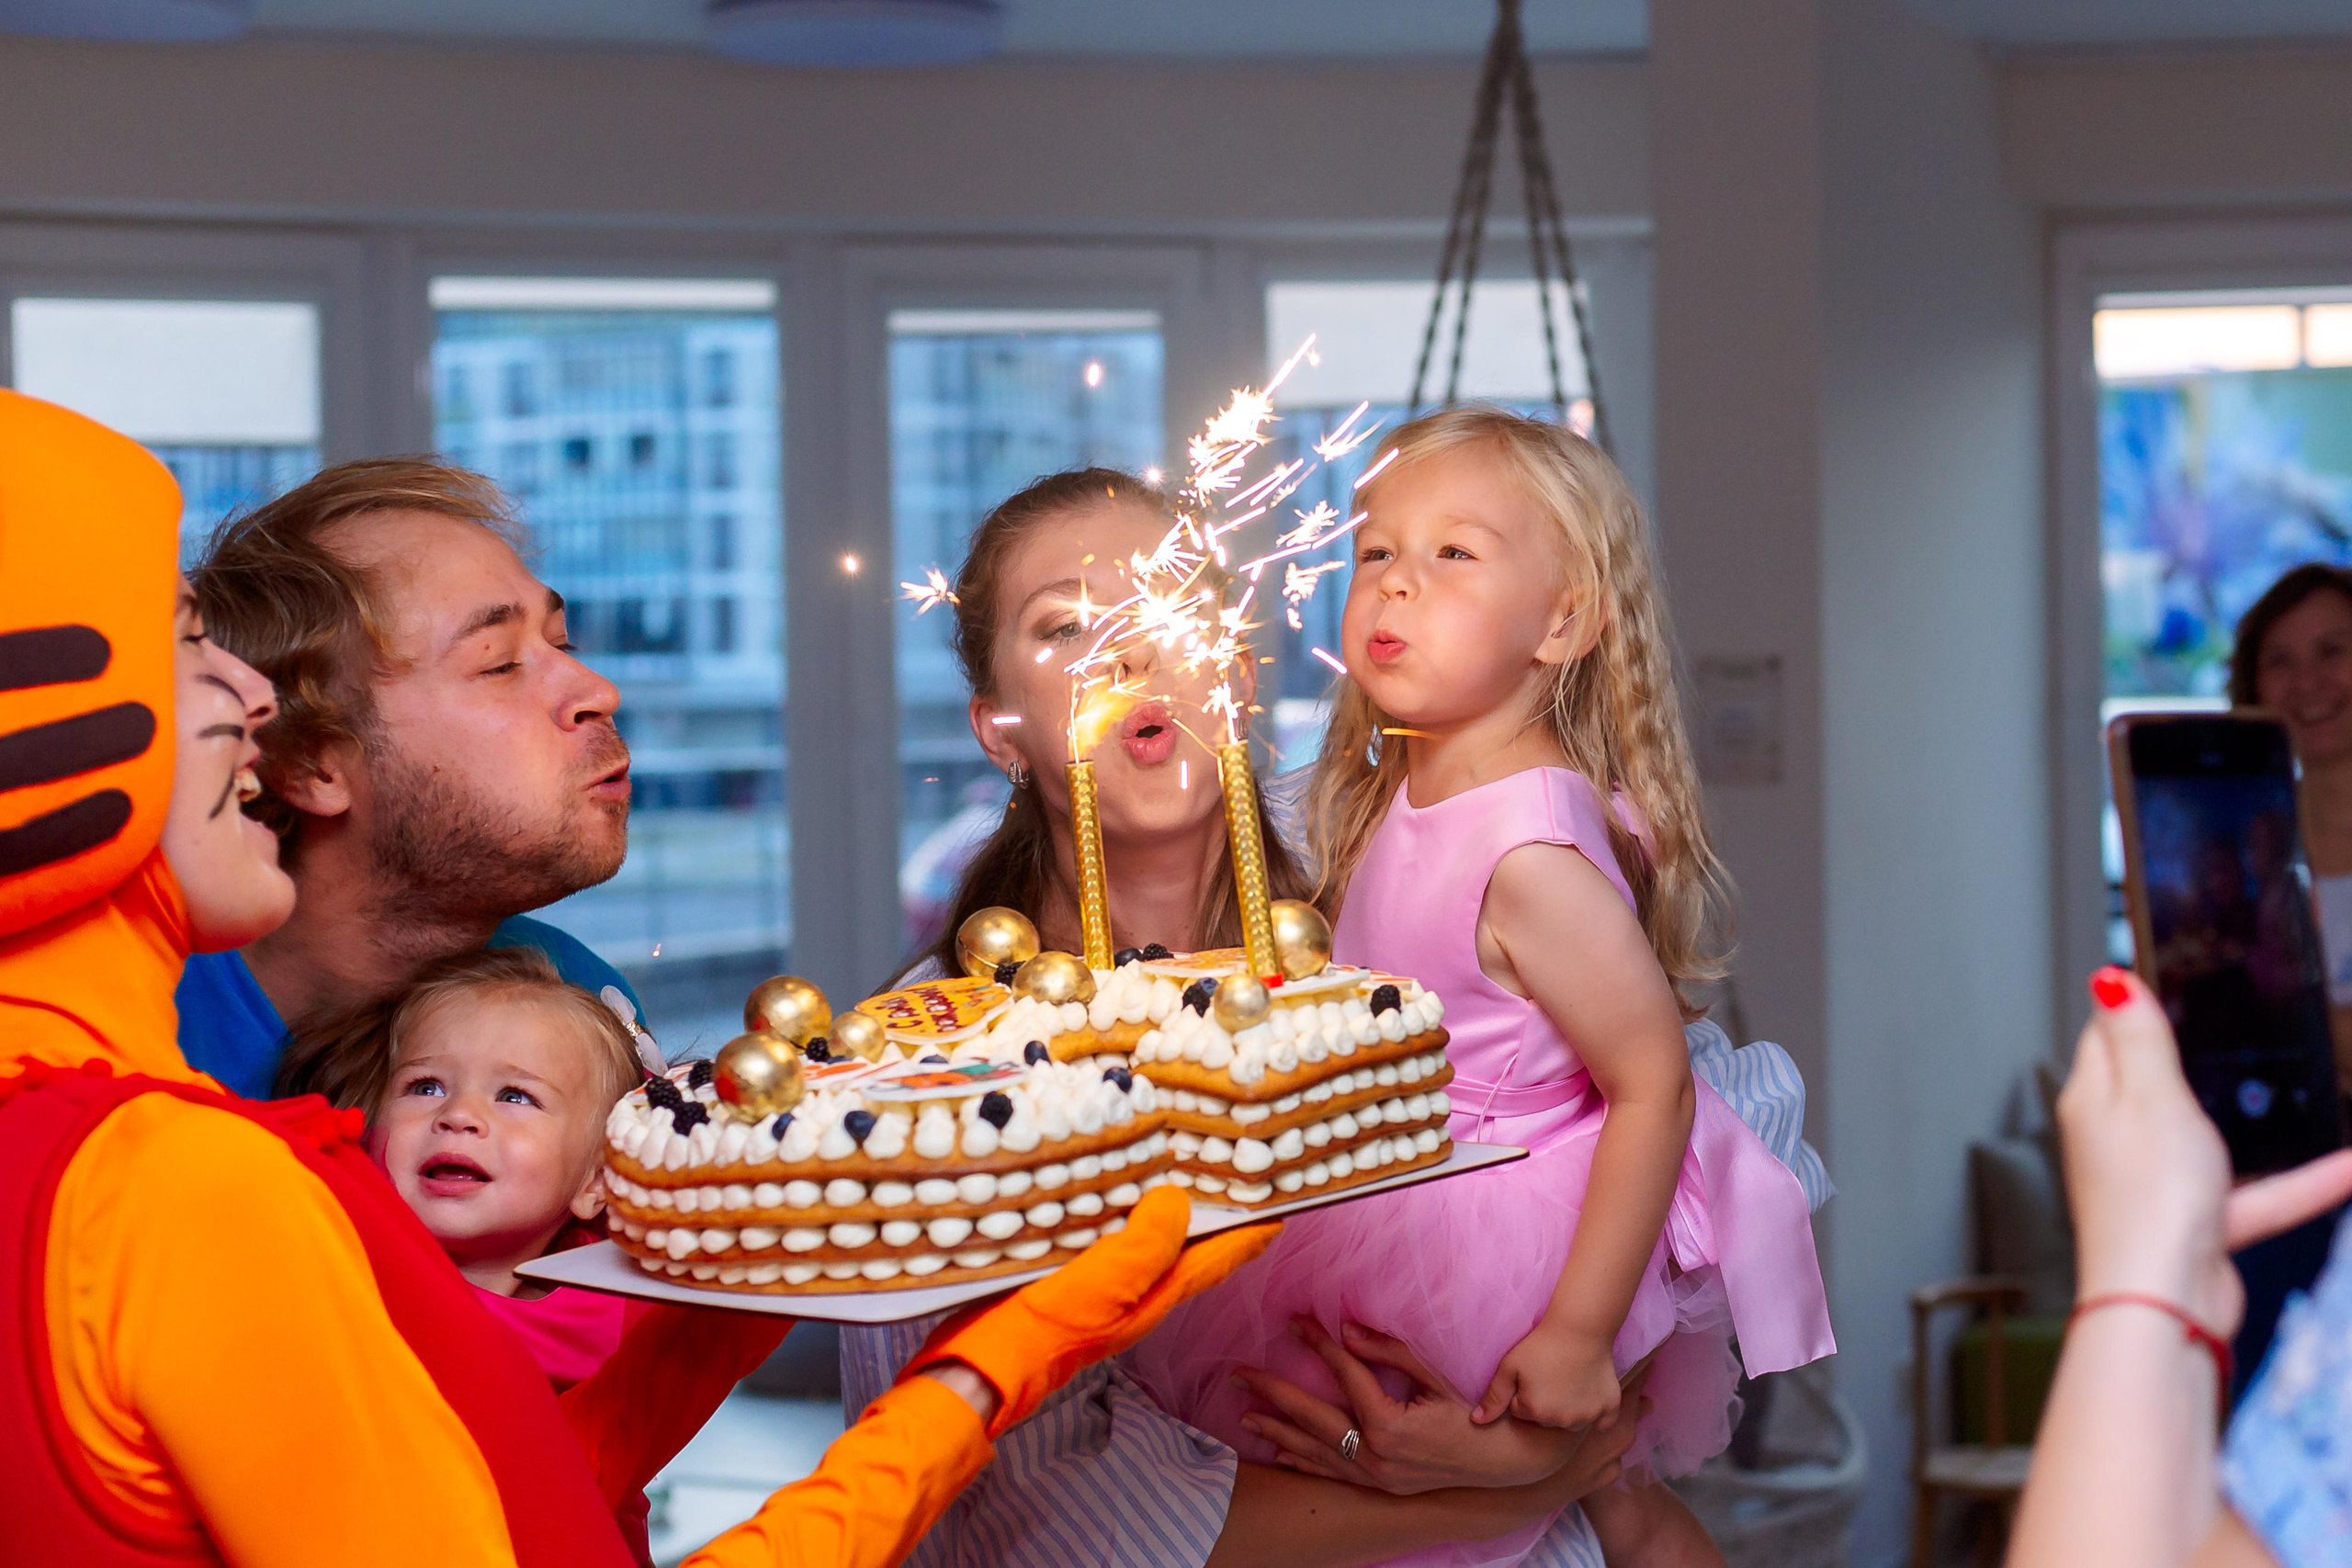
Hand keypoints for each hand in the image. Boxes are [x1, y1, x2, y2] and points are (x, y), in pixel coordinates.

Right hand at [899, 1188, 1278, 1436]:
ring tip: (1182, 1181)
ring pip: (1149, 1250)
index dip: (1248, 1234)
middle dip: (1216, 1220)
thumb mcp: (1095, 1287)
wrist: (972, 1377)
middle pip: (1188, 1255)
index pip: (1213, 1261)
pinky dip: (1122, 1222)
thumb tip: (1180, 1205)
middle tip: (1235, 1178)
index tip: (1279, 1205)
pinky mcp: (1063, 1289)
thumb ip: (1141, 1249)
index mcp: (1149, 1299)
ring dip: (1170, 1218)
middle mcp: (1132, 1300)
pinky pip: (1109, 1248)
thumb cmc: (1035, 1334)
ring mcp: (1097, 1298)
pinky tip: (1110, 1203)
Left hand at [1234, 1318, 1646, 1495]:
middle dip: (1272, 1394)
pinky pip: (1331, 1475)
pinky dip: (1303, 1463)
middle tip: (1238, 1375)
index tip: (1295, 1322)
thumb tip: (1347, 1330)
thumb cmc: (1470, 1414)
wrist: (1498, 1463)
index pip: (1344, 1375)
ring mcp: (1375, 1476)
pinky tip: (1279, 1455)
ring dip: (1276, 1432)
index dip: (1318, 1345)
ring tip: (1244, 1417)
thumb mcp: (1433, 1377)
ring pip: (1314, 1451)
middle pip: (1312, 1419)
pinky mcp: (1378, 1487)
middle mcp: (1376, 1456)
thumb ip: (1389, 1353)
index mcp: (1389, 1424)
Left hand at [1472, 1319, 1618, 1429]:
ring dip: (1568, 1408)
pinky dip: (1597, 1413)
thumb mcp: (1510, 1366)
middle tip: (1549, 1373)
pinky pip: (1602, 1423)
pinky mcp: (1608, 1408)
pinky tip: (1589, 1394)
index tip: (1531, 1373)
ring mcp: (1588, 1417)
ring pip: (1570, 1420)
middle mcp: (1562, 1421)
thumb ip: (1493, 1397)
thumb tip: (1477, 1422)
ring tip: (1568, 1378)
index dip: (1523, 1391)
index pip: (1521, 1411)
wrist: (1580, 1326)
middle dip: (1544, 1402)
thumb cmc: (1540, 1344)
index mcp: (1535, 1412)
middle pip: (1546, 1419)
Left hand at [2060, 968, 2351, 1336]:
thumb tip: (2109, 979)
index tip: (2173, 977)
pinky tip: (2349, 1165)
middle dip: (2199, 1057)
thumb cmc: (2147, 1198)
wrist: (2166, 1300)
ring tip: (2306, 1090)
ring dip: (2259, 1121)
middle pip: (2158, 1083)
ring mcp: (2160, 1182)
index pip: (2107, 1037)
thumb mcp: (2149, 1096)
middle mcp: (2120, 1139)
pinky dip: (2301, 1180)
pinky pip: (2258, 1191)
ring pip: (2217, 1139)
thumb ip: (2138, 1040)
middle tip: (2244, 1023)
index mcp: (2095, 1100)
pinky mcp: (2199, 1223)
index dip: (2139, 1007)